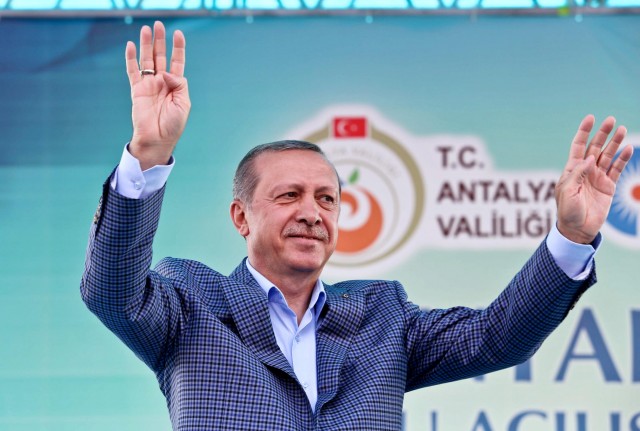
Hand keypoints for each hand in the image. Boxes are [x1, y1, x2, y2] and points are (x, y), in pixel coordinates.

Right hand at [125, 21, 190, 169]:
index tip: (178, 33)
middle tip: (158, 24)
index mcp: (175, 84)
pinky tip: (129, 45)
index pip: (177, 61)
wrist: (158, 139)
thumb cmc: (173, 124)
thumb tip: (166, 72)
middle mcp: (162, 82)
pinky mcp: (137, 89)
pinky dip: (130, 58)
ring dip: (146, 44)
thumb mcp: (184, 103)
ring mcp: (148, 84)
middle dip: (160, 40)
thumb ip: (179, 84)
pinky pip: (133, 71)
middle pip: (160, 56)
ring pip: (147, 59)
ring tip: (146, 29)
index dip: (178, 47)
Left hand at [555, 115, 632, 243]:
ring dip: (614, 143)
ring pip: (607, 155)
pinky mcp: (608, 186)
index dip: (584, 132)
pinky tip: (628, 148)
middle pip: (595, 147)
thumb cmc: (567, 211)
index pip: (578, 146)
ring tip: (622, 129)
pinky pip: (617, 169)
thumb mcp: (567, 191)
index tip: (590, 118)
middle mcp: (585, 170)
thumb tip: (590, 158)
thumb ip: (578, 174)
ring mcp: (597, 177)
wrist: (578, 229)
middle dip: (602, 133)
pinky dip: (622, 159)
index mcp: (572, 170)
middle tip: (611, 120)